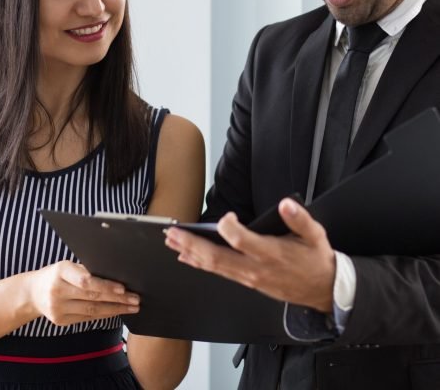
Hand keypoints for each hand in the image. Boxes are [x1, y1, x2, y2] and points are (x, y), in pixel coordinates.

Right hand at [26, 261, 139, 325]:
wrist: (32, 293)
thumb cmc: (56, 274)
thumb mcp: (67, 265)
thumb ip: (86, 270)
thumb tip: (115, 273)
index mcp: (60, 271)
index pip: (85, 280)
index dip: (105, 285)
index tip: (123, 288)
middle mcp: (57, 291)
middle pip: (92, 296)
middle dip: (117, 299)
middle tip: (135, 299)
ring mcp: (58, 309)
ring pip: (92, 310)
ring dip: (115, 309)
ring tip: (132, 307)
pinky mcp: (61, 321)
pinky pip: (87, 318)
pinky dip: (104, 314)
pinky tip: (117, 312)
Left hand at [165, 198, 335, 311]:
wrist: (323, 290)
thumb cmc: (315, 260)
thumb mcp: (315, 235)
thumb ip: (299, 218)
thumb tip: (286, 204)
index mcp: (271, 253)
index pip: (242, 241)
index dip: (229, 227)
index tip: (226, 216)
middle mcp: (255, 268)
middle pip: (216, 257)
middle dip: (192, 244)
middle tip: (173, 232)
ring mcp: (249, 278)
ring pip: (214, 267)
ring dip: (190, 253)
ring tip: (172, 242)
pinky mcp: (247, 282)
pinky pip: (219, 273)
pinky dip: (200, 264)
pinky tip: (187, 257)